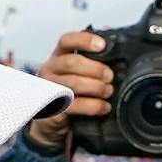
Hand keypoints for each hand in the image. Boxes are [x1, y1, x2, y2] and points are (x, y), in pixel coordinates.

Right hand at [26, 32, 112, 151]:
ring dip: (96, 87)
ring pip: (74, 83)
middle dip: (95, 69)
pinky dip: (94, 106)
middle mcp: (50, 70)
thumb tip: (112, 44)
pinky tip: (104, 107)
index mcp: (58, 57)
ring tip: (108, 91)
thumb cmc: (70, 93)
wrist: (53, 121)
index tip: (102, 45)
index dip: (84, 40)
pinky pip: (75, 104)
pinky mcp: (52, 108)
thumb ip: (91, 60)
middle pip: (71, 62)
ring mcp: (49, 89)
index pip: (66, 41)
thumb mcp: (77, 74)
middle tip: (110, 76)